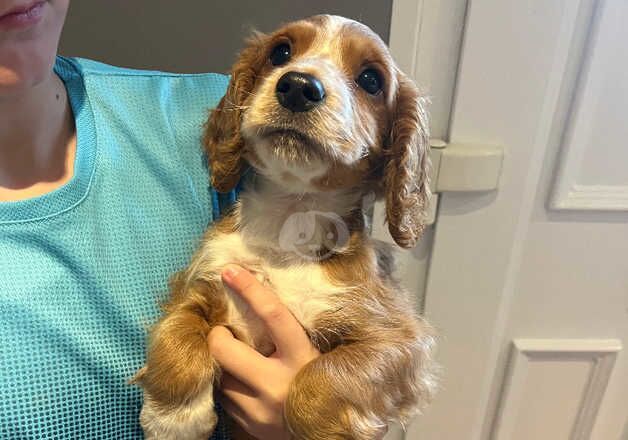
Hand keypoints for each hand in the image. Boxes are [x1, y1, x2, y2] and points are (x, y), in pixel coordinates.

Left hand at [208, 264, 319, 439]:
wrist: (328, 436)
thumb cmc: (327, 385)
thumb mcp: (317, 357)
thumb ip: (294, 338)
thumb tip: (263, 303)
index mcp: (302, 359)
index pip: (274, 316)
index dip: (250, 290)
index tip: (230, 270)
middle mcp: (279, 384)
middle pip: (226, 350)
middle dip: (217, 336)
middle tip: (223, 332)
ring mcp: (261, 410)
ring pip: (222, 377)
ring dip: (226, 366)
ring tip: (242, 364)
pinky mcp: (249, 427)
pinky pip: (226, 400)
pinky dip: (231, 388)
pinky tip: (246, 386)